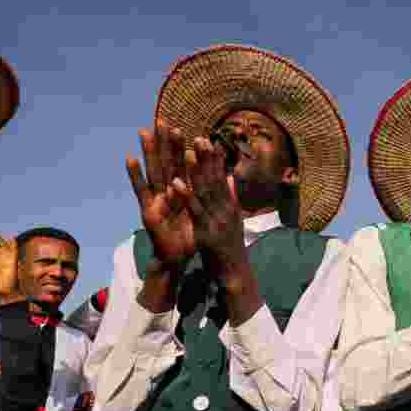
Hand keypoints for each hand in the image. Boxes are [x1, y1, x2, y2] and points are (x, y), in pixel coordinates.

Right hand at [127, 121, 196, 269]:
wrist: (177, 258)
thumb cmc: (189, 235)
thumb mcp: (202, 213)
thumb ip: (209, 195)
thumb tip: (223, 179)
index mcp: (180, 192)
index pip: (182, 165)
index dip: (181, 147)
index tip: (182, 126)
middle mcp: (166, 192)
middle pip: (166, 162)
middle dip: (164, 142)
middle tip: (161, 119)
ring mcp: (155, 199)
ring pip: (153, 171)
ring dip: (148, 151)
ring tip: (143, 131)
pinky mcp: (148, 210)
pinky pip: (141, 190)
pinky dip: (134, 174)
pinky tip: (129, 158)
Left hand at [174, 137, 248, 278]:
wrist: (234, 273)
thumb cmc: (229, 247)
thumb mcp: (231, 220)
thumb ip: (230, 198)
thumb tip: (229, 177)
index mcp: (229, 206)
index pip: (221, 178)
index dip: (214, 159)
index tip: (208, 140)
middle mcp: (225, 209)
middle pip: (214, 179)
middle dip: (206, 158)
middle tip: (198, 137)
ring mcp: (217, 219)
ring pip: (205, 191)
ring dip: (195, 171)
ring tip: (186, 151)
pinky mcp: (206, 231)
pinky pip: (193, 211)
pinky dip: (185, 196)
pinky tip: (175, 182)